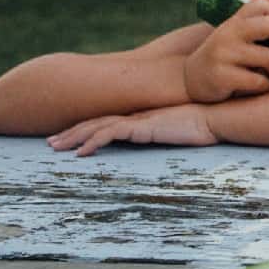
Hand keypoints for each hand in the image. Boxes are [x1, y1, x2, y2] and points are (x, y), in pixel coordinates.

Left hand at [48, 104, 218, 156]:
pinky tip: (80, 153)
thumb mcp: (182, 130)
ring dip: (73, 137)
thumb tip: (168, 140)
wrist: (218, 117)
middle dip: (71, 132)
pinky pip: (111, 134)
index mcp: (143, 117)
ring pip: (97, 126)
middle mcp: (137, 116)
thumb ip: (170, 133)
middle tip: (50, 143)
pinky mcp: (143, 127)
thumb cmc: (206, 126)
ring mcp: (139, 120)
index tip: (70, 137)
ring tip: (55, 147)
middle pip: (96, 122)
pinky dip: (93, 142)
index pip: (108, 121)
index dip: (87, 128)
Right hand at [184, 0, 268, 101]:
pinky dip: (267, 86)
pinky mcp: (221, 76)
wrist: (189, 78)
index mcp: (234, 20)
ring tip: (267, 73)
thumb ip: (260, 27)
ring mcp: (223, 54)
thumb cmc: (226, 56)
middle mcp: (227, 33)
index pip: (263, 4)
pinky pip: (260, 81)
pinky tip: (259, 86)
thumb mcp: (238, 35)